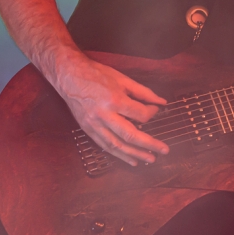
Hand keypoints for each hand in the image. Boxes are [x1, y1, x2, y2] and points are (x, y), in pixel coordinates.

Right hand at [49, 49, 169, 166]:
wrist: (69, 76)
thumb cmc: (96, 74)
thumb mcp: (122, 79)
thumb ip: (143, 92)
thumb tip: (161, 102)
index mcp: (114, 100)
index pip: (139, 114)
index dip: (152, 113)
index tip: (155, 110)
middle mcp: (104, 115)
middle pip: (130, 135)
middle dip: (149, 144)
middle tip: (164, 150)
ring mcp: (94, 125)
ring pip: (117, 145)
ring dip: (135, 154)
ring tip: (150, 159)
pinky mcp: (88, 130)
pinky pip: (105, 146)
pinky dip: (119, 155)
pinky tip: (131, 160)